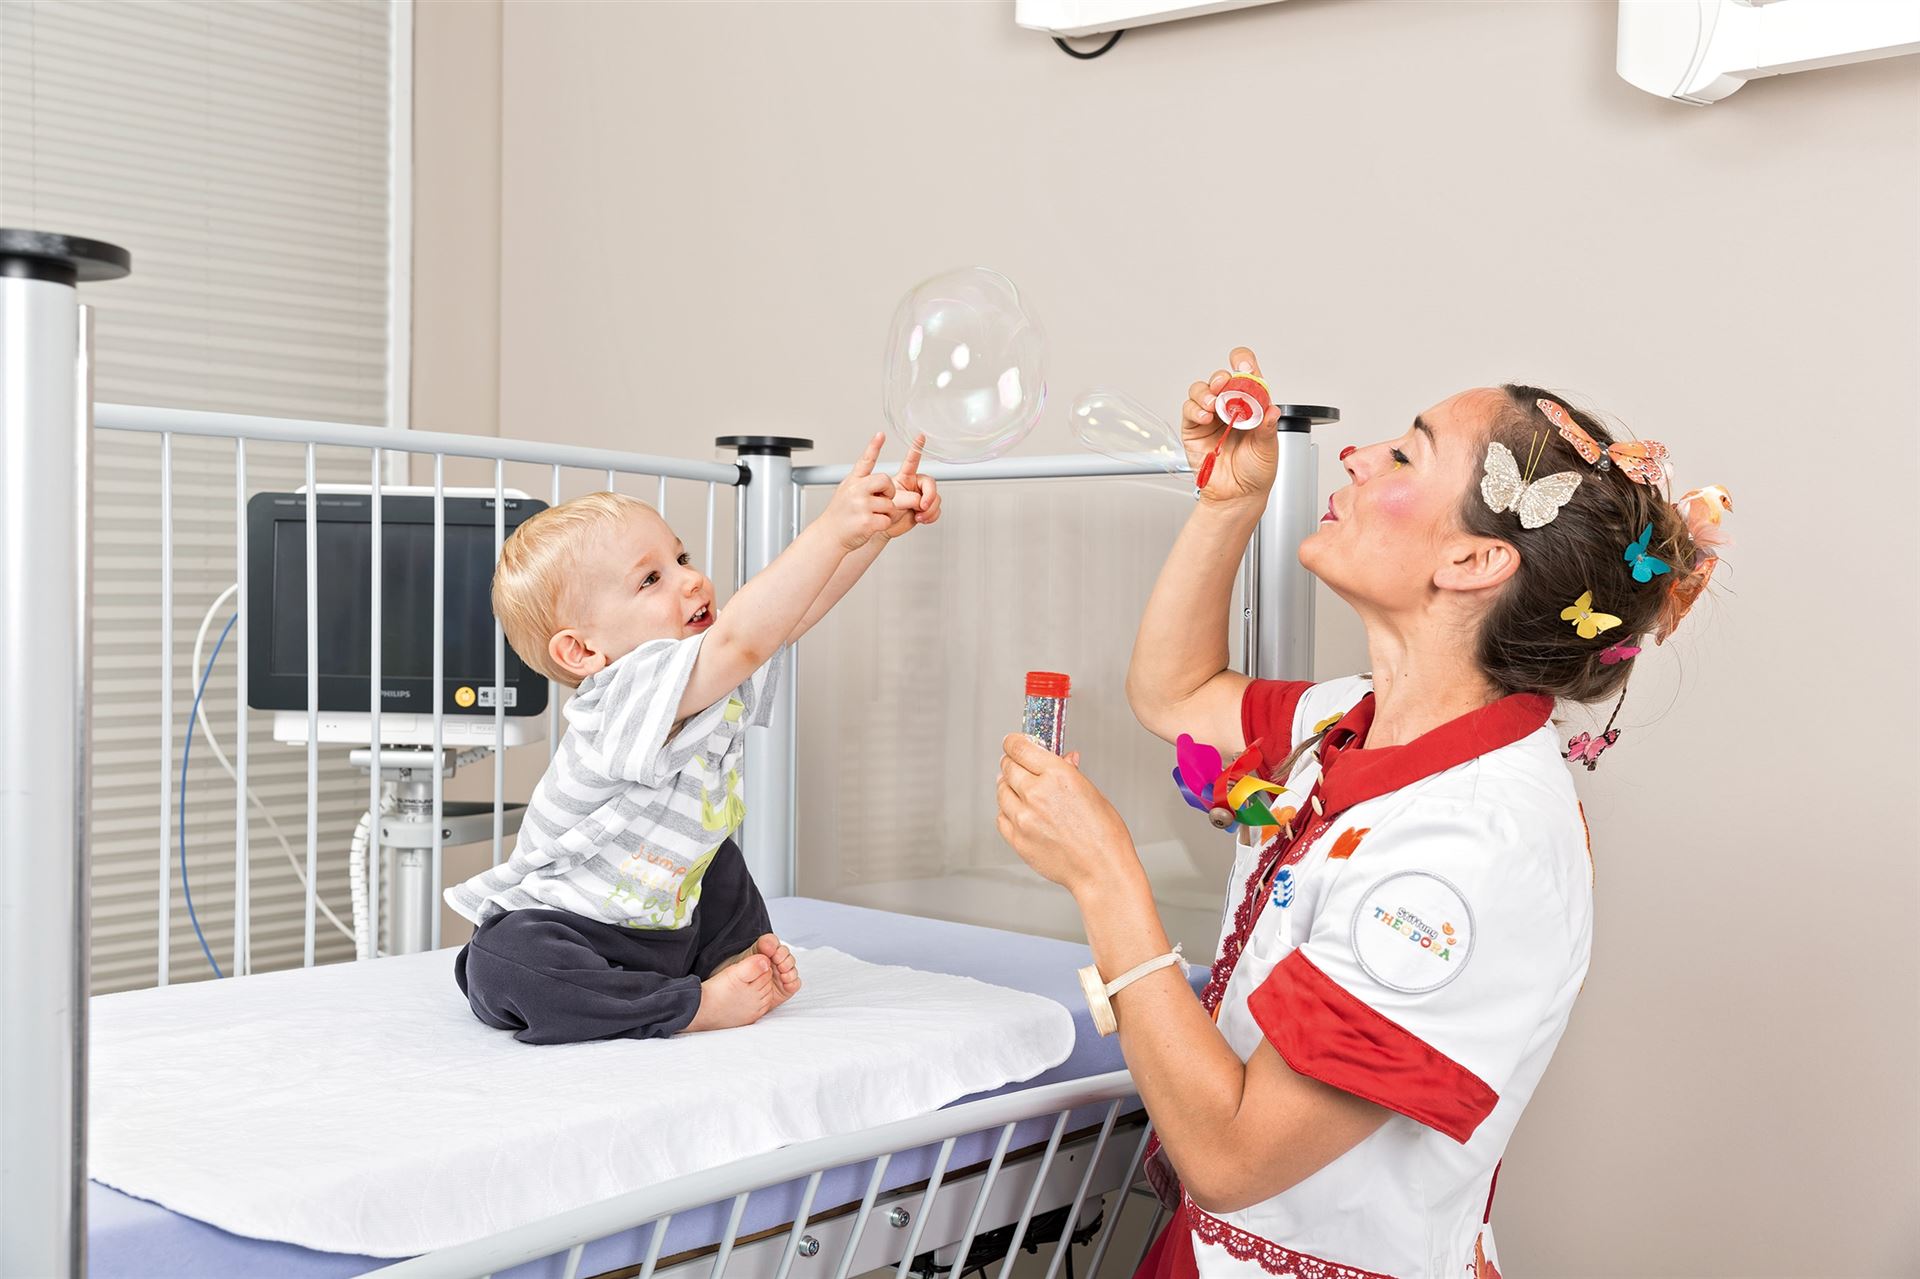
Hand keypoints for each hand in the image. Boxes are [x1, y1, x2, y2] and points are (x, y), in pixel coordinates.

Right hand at [823, 433, 897, 551]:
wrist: (829, 535)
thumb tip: (888, 484)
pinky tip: (871, 525)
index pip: (865, 460)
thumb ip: (865, 485)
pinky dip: (883, 524)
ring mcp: (861, 505)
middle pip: (886, 481)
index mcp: (853, 481)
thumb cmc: (841, 515)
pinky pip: (887, 520)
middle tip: (883, 499)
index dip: (874, 446)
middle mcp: (856, 490)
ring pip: (890, 504)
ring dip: (886, 512)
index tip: (881, 435)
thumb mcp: (847, 492)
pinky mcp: (867, 521)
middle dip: (890, 491)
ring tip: (871, 516)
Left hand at [883, 436, 941, 538]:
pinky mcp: (925, 509)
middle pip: (931, 483)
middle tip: (922, 505)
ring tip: (919, 515)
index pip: (912, 461)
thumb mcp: (890, 502)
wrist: (882, 528)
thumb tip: (920, 500)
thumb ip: (907, 498)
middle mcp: (914, 485)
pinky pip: (936, 510)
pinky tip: (922, 519)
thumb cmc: (880, 512)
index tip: (920, 437)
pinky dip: (932, 516)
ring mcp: (921, 497)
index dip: (916, 449)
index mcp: (904, 477)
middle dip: (930, 495)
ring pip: (936, 498)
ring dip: (930, 509)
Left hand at [996, 733, 1138, 900]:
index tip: (1012, 743)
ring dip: (1008, 787)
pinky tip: (1019, 813)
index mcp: (1058, 775)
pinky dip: (1007, 811)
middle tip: (1017, 765)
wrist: (1102, 870)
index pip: (1019, 748)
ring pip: (1001, 792)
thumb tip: (1064, 758)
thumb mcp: (1092, 793)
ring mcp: (1023, 818)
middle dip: (1011, 763)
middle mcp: (1036, 794)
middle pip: (1007, 767)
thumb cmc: (1105, 835)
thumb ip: (1070, 773)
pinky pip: (1001, 817)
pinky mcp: (1017, 839)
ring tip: (1019, 790)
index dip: (1013, 743)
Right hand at [1182, 347, 1278, 506]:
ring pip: (1202, 390)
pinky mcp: (1194, 428)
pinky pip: (1189, 409)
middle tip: (1225, 384)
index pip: (1248, 375)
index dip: (1245, 364)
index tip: (1245, 366)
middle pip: (1221, 378)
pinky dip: (1195, 409)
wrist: (1237, 496)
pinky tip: (1205, 418)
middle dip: (1222, 377)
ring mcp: (1211, 416)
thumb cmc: (1255, 472)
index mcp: (1252, 405)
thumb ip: (1268, 428)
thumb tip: (1271, 410)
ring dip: (1206, 392)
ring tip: (1214, 405)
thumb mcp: (1268, 449)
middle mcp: (1230, 407)